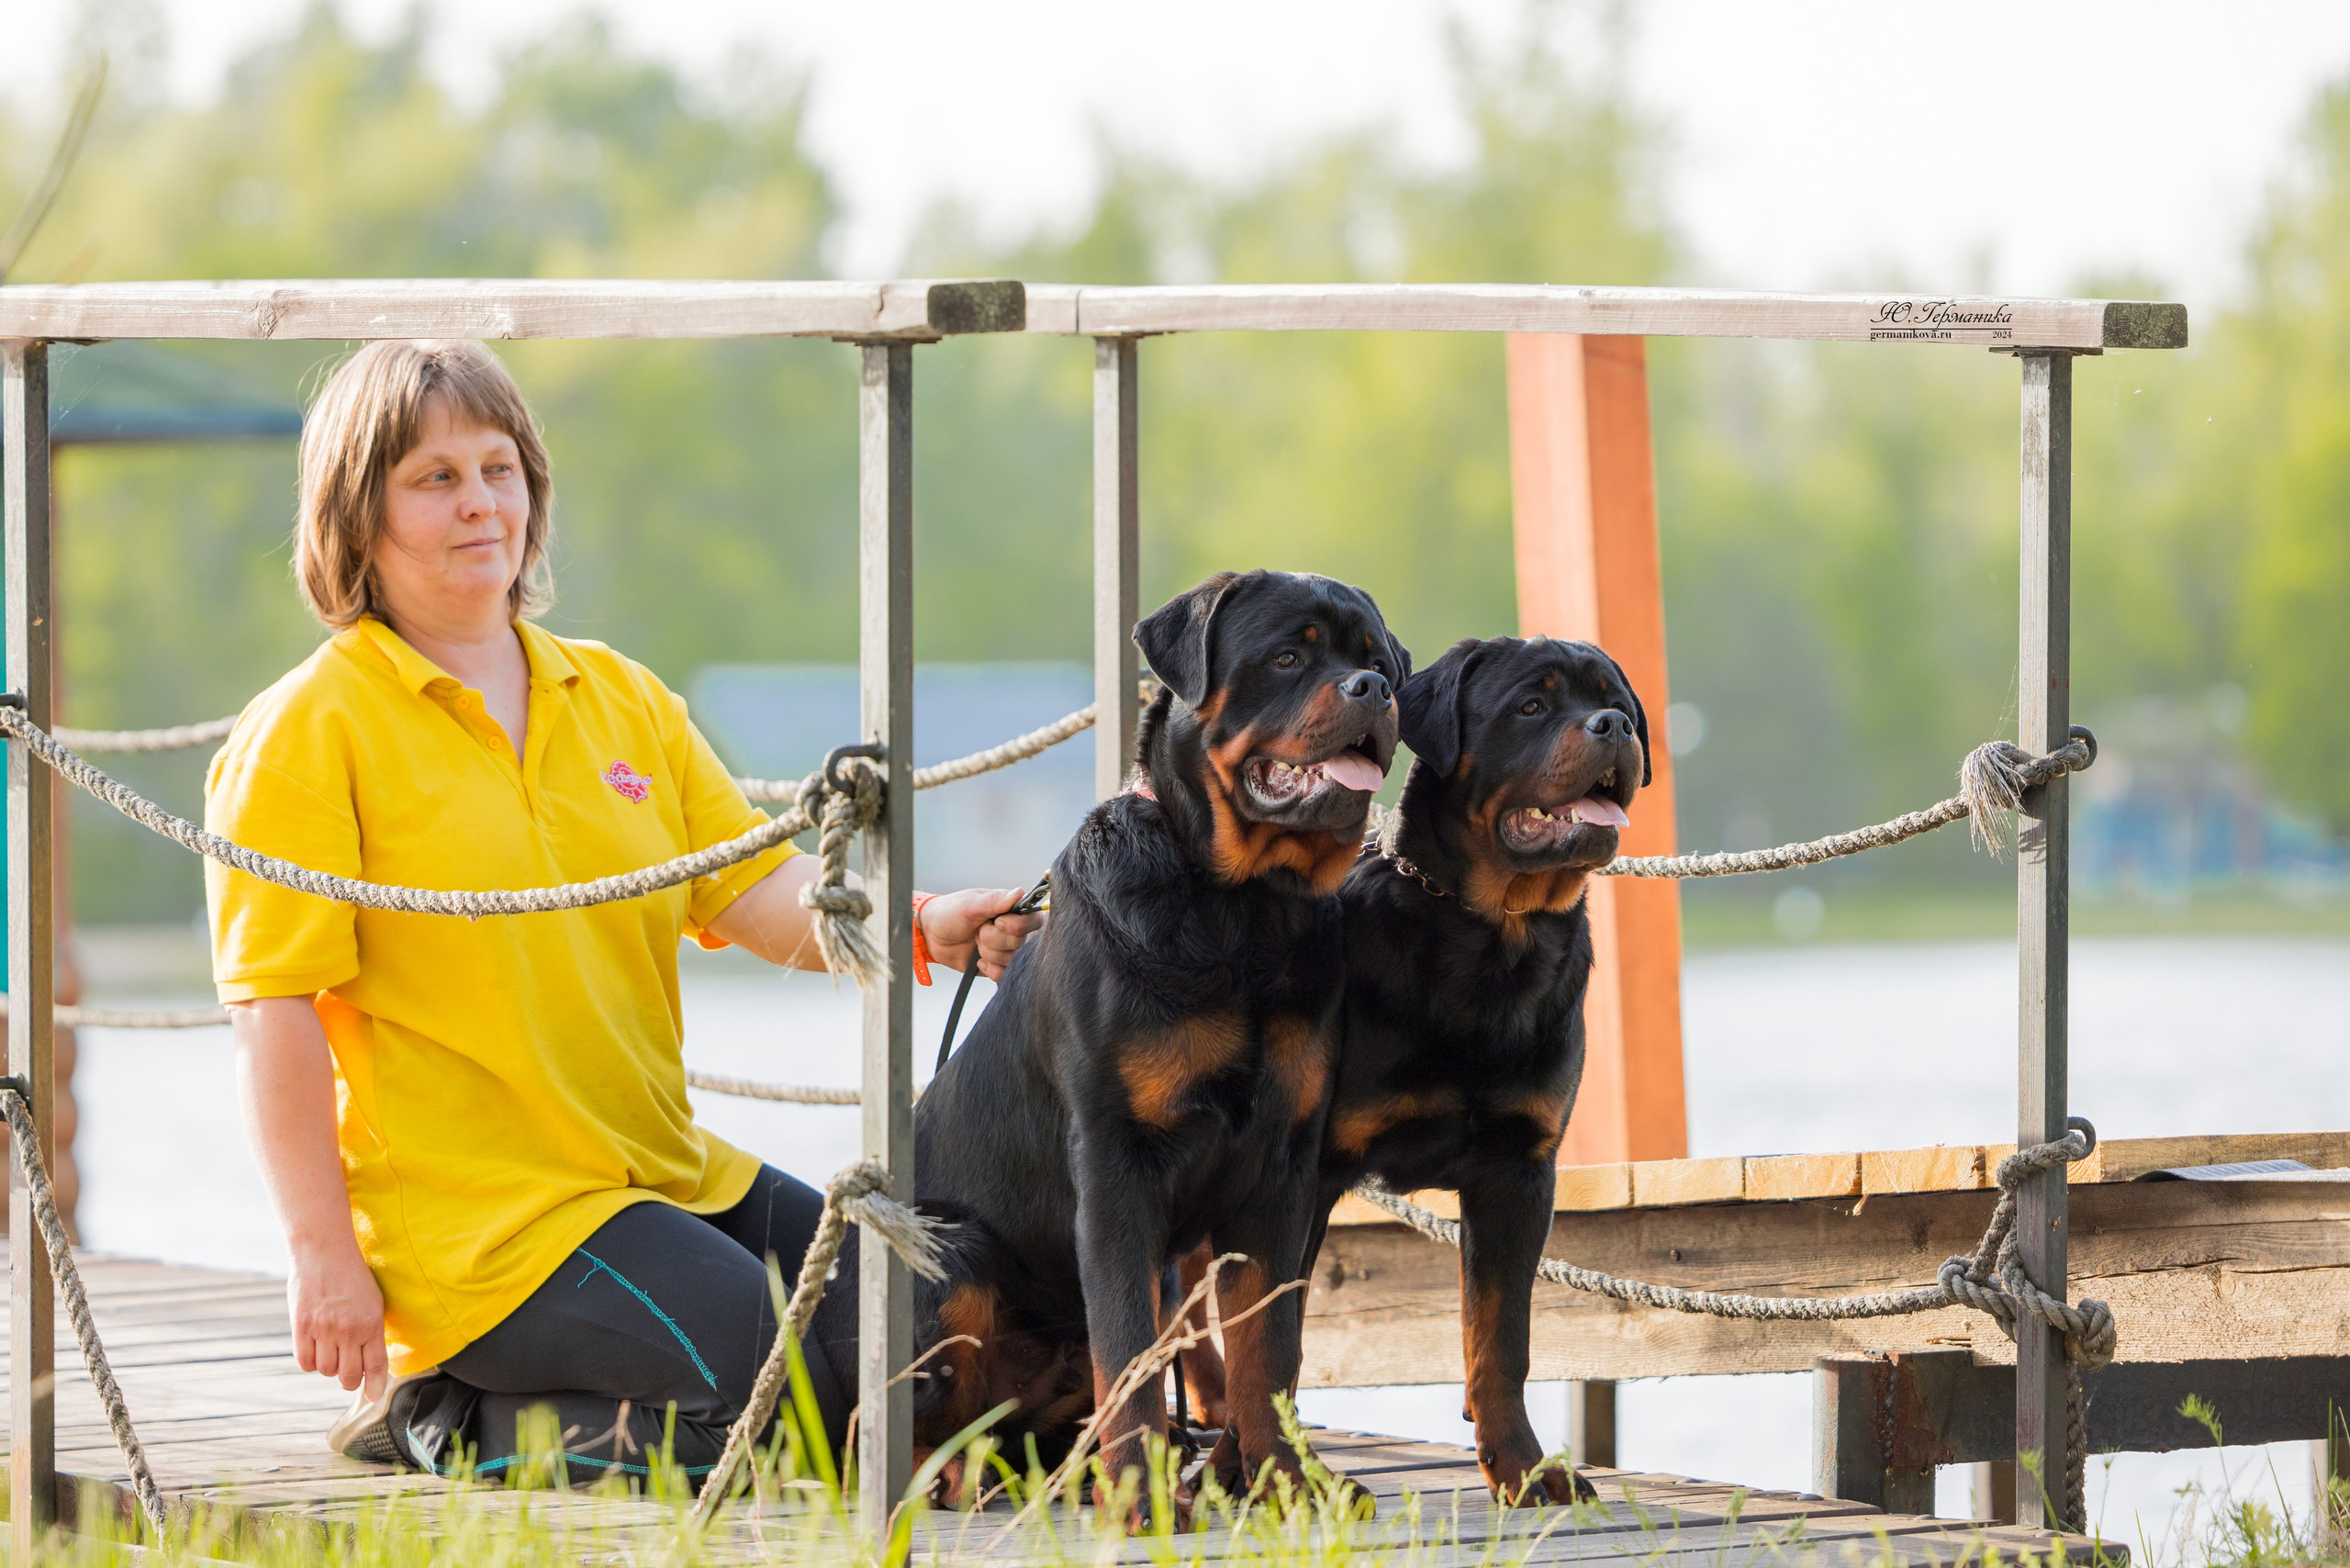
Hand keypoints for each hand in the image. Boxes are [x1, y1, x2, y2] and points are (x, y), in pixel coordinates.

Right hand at [289, 1240, 388, 1399]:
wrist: (324, 1251)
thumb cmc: (353, 1276)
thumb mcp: (373, 1301)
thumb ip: (372, 1331)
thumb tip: (372, 1362)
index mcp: (371, 1324)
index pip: (376, 1366)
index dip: (376, 1385)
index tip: (374, 1394)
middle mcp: (348, 1330)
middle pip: (349, 1376)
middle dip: (351, 1381)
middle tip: (349, 1375)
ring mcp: (323, 1330)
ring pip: (326, 1370)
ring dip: (329, 1367)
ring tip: (331, 1350)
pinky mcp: (301, 1327)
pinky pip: (305, 1362)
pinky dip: (310, 1362)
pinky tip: (315, 1349)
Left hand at [919, 887, 1047, 980]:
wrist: (932, 934)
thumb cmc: (950, 912)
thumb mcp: (970, 903)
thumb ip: (995, 900)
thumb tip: (1019, 892)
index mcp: (1010, 910)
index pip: (1033, 920)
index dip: (1017, 925)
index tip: (996, 922)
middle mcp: (1012, 930)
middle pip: (1020, 942)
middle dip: (994, 940)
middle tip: (978, 931)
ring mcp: (1005, 949)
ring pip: (1011, 960)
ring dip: (988, 953)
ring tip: (975, 943)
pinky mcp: (998, 965)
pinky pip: (1004, 974)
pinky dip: (990, 969)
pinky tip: (977, 960)